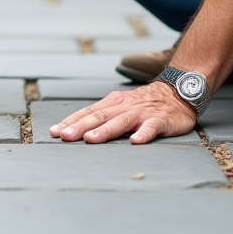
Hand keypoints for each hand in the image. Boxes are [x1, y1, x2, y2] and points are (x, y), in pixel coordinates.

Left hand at [49, 82, 196, 143]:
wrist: (177, 91)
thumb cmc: (144, 103)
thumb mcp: (121, 106)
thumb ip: (103, 117)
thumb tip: (77, 130)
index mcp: (113, 103)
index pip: (88, 112)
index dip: (71, 121)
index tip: (55, 131)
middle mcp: (124, 106)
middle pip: (99, 116)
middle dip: (80, 126)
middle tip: (65, 136)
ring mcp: (142, 113)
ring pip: (121, 121)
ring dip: (105, 130)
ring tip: (91, 139)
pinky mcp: (160, 120)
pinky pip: (151, 127)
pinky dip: (143, 133)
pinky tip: (135, 141)